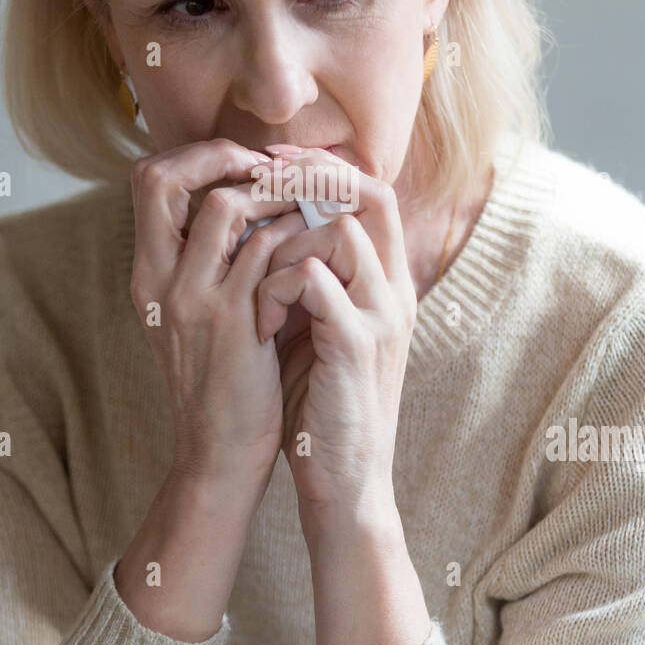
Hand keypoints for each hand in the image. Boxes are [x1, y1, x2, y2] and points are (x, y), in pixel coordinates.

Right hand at [129, 139, 304, 490]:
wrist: (220, 454)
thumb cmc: (220, 381)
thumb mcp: (194, 317)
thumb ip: (205, 262)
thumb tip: (243, 203)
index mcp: (146, 274)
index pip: (149, 180)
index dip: (196, 157)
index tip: (244, 164)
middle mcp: (157, 279)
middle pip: (163, 178)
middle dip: (220, 157)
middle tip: (268, 166)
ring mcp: (192, 299)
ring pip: (226, 204)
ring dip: (272, 191)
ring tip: (302, 200)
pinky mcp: (233, 321)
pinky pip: (266, 249)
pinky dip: (294, 232)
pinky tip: (316, 240)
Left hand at [256, 145, 417, 521]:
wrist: (346, 483)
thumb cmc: (322, 406)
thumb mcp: (318, 329)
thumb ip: (308, 280)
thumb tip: (265, 228)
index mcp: (386, 283)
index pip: (373, 192)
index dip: (324, 166)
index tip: (273, 160)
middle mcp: (394, 291)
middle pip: (371, 194)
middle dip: (310, 177)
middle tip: (259, 178)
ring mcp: (381, 316)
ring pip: (341, 231)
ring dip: (284, 240)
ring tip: (250, 271)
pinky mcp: (358, 347)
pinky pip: (315, 280)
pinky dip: (276, 286)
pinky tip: (258, 317)